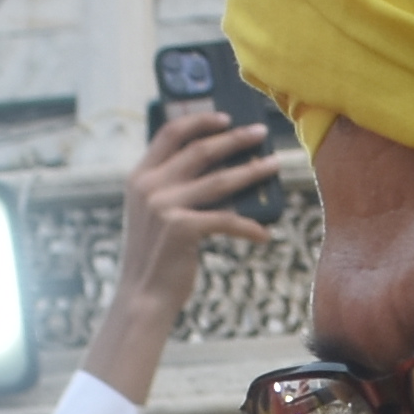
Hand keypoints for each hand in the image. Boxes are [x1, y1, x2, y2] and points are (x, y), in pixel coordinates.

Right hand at [86, 112, 286, 402]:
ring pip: (219, 181)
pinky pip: (226, 219)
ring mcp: (164, 206)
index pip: (169, 133)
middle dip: (235, 139)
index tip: (225, 117)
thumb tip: (223, 169)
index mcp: (140, 177)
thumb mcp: (155, 214)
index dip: (199, 120)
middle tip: (261, 133)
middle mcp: (149, 186)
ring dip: (251, 171)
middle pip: (201, 150)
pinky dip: (249, 226)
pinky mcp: (181, 229)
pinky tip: (264, 233)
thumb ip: (173, 188)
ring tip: (273, 166)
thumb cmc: (156, 255)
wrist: (143, 296)